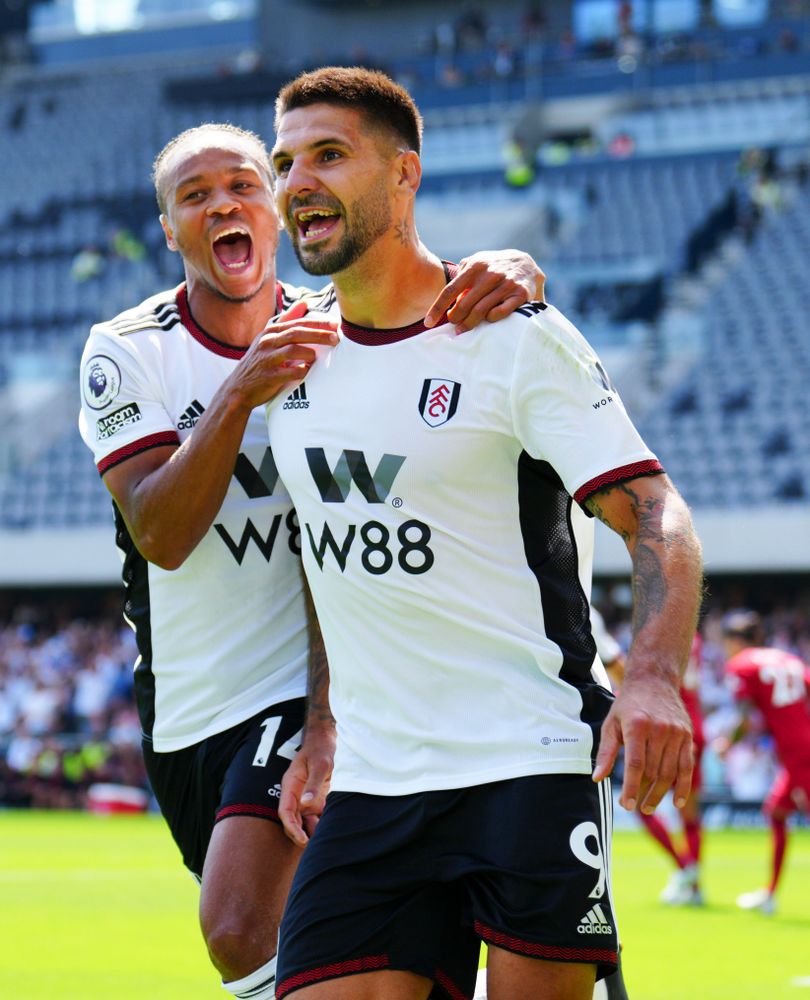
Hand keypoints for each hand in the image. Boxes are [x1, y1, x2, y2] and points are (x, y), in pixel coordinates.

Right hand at [231, 301, 338, 409]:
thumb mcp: (269, 339)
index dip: (318, 323)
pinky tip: (307, 371)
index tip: (335, 324)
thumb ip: (287, 321)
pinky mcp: (268, 376)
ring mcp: (267, 359)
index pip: (297, 323)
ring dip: (309, 353)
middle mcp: (267, 342)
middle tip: (336, 338)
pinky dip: (301, 371)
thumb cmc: (260, 362)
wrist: (238, 388)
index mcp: (270, 332)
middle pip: (297, 333)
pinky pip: (290, 372)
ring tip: (318, 356)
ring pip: (292, 350)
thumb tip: (304, 303)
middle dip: (319, 334)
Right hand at [278, 725, 334, 846]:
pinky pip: (315, 817)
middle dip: (300, 835)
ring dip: (311, 832)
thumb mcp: (320, 764)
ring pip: (304, 821)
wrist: (326, 741)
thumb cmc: (321, 749)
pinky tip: (330, 833)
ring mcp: (305, 798)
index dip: (291, 827)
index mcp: (291, 785)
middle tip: (314, 847)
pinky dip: (320, 826)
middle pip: (292, 820)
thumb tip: (306, 803)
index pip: (285, 811)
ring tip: (324, 844)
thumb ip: (313, 784)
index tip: (302, 839)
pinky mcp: (316, 800)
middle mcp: (295, 794)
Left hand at [424, 249, 545, 331]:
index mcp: (475, 266)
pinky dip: (490, 320)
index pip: (450, 290)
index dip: (437, 308)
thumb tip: (448, 301)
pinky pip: (500, 313)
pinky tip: (487, 321)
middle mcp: (490, 274)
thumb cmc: (492, 268)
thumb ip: (461, 277)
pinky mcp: (520, 295)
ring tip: (463, 330)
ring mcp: (505, 284)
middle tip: (453, 325)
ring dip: (469, 324)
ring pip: (481, 311)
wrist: (525, 263)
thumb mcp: (476, 264)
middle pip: (464, 304)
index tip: (428, 323)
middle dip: (455, 319)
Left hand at [592, 673, 693, 814]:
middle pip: (653, 771)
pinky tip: (677, 802)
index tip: (626, 805)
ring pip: (670, 772)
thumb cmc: (628, 705)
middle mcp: (659, 730)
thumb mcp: (611, 723)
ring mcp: (676, 733)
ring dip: (660, 794)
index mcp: (637, 726)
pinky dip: (683, 786)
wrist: (654, 681)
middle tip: (636, 807)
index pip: (636, 764)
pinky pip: (687, 767)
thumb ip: (606, 752)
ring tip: (649, 806)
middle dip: (644, 793)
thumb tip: (597, 778)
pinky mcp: (687, 736)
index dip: (632, 787)